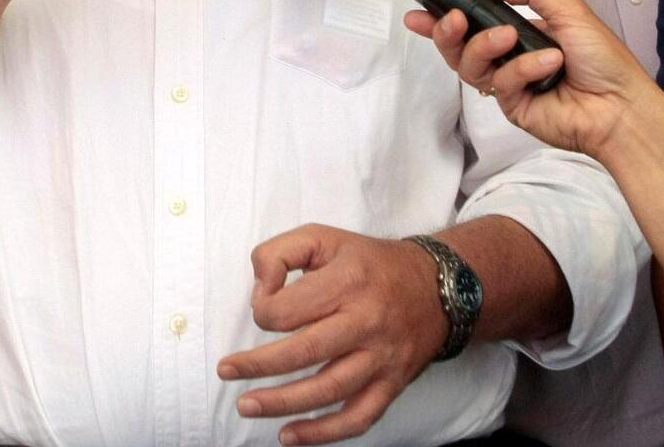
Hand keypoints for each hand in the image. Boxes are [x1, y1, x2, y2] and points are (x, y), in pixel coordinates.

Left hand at [217, 224, 446, 444]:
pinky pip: (358, 418)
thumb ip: (279, 253)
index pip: (289, 308)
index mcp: (347, 281)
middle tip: (226, 370)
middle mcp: (366, 321)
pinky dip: (323, 434)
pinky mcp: (392, 384)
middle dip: (258, 365)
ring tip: (246, 406)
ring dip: (282, 404)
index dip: (263, 310)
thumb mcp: (323, 237)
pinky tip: (290, 435)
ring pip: (328, 390)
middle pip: (304, 352)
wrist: (437, 288)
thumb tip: (260, 291)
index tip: (262, 305)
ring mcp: (382, 357)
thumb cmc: (370, 262)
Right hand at [405, 0, 647, 156]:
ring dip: (484, 46)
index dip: (442, 19)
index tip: (419, 12)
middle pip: (460, 48)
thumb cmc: (602, 57)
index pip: (472, 24)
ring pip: (471, 66)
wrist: (622, 104)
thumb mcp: (568, 7)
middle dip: (448, 32)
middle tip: (455, 20)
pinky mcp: (514, 108)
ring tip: (509, 37)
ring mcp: (510, 85)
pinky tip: (549, 63)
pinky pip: (502, 83)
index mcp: (519, 33)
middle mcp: (509, 58)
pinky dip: (523, 69)